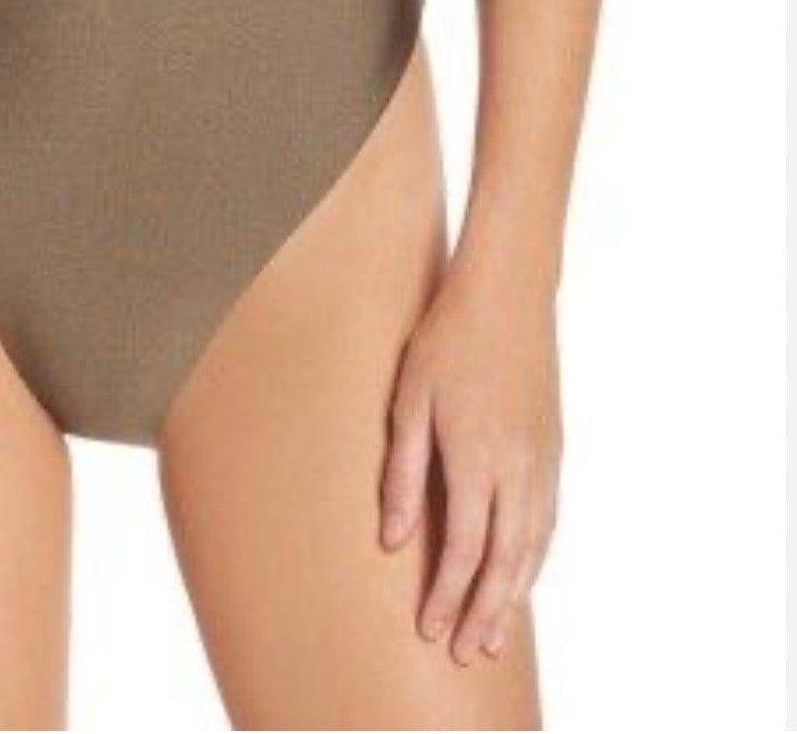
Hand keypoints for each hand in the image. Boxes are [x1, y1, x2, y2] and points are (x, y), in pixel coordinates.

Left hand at [379, 261, 560, 663]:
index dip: (447, 596)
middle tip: (469, 654)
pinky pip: (548, 518)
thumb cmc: (447, 338)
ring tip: (497, 632)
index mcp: (477, 458)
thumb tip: (393, 539)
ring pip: (535, 546)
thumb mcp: (408, 399)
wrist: (507, 291)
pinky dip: (537, 556)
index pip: (463, 549)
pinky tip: (524, 571)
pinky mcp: (554, 447)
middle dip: (486, 613)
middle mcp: (518, 469)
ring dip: (515, 594)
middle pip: (506, 562)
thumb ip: (402, 472)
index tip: (430, 632)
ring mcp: (542, 459)